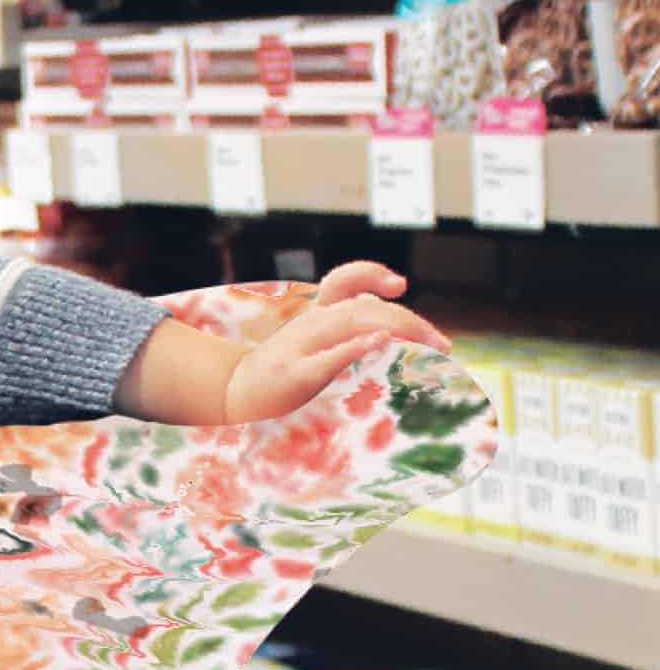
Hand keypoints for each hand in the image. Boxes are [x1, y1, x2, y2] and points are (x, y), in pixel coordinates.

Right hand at [223, 263, 451, 422]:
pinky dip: (356, 347)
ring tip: (427, 348)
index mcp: (313, 316)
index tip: (399, 284)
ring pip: (352, 322)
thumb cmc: (276, 376)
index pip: (343, 281)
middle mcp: (309, 324)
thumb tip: (390, 333)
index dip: (372, 274)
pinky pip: (330, 357)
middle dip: (409, 322)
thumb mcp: (307, 347)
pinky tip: (380, 345)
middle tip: (442, 346)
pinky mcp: (295, 374)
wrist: (228, 395)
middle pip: (364, 307)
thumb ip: (341, 334)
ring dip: (397, 330)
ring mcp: (300, 347)